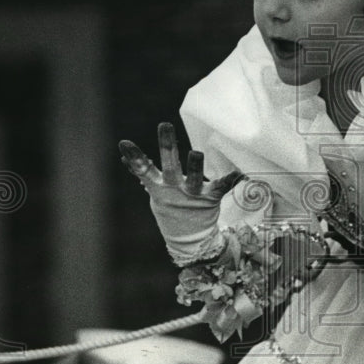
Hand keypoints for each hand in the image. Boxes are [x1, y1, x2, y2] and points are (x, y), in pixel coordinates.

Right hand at [119, 122, 243, 265]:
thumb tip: (124, 156)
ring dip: (195, 166)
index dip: (134, 157)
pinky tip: (239, 172)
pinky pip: (222, 187)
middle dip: (167, 146)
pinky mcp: (211, 198)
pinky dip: (231, 179)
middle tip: (164, 125)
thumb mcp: (155, 191)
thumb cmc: (171, 207)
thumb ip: (144, 173)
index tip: (125, 142)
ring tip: (196, 152)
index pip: (143, 170)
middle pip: (170, 167)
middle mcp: (175, 190)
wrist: (188, 238)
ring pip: (195, 179)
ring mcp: (194, 195)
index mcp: (159, 187)